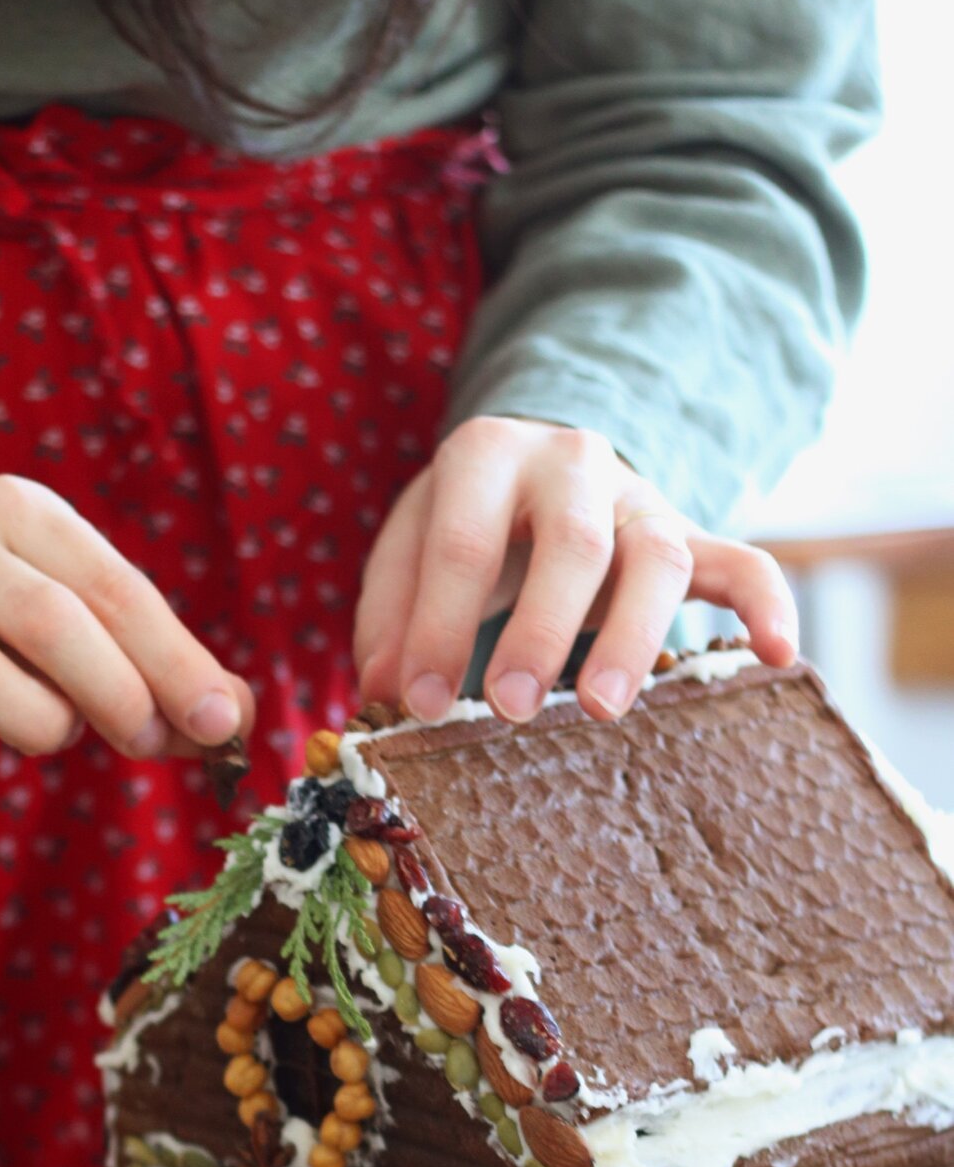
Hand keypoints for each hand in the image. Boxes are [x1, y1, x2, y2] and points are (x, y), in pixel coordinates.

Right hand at [0, 477, 251, 778]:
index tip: (218, 722)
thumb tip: (238, 719)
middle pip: (48, 621)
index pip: (111, 586)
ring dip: (38, 722)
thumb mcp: (97, 634)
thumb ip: (166, 672)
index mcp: (18, 511)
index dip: (172, 661)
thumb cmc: (19, 640)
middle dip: (116, 694)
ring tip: (54, 731)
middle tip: (147, 743)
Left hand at [355, 417, 798, 725]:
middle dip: (539, 628)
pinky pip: (744, 563)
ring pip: (658, 558)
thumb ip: (392, 616)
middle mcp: (573, 465)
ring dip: (632, 637)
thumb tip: (387, 691)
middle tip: (509, 708)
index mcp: (487, 456)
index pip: (463, 541)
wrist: (536, 465)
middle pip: (572, 543)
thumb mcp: (407, 552)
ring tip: (601, 710)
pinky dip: (768, 604)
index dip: (439, 625)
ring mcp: (640, 501)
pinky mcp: (690, 537)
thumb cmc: (463, 527)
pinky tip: (779, 656)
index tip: (421, 703)